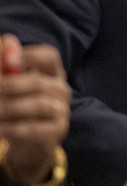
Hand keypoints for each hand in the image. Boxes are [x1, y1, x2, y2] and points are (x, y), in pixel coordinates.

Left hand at [0, 35, 69, 185]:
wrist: (31, 144)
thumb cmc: (18, 107)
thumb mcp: (12, 85)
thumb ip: (6, 65)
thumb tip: (7, 40)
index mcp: (51, 73)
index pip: (49, 56)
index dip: (30, 56)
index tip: (9, 61)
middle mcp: (61, 89)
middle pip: (38, 82)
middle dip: (8, 86)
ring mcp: (62, 110)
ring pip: (37, 105)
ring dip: (8, 108)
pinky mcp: (57, 131)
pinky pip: (34, 128)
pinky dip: (11, 128)